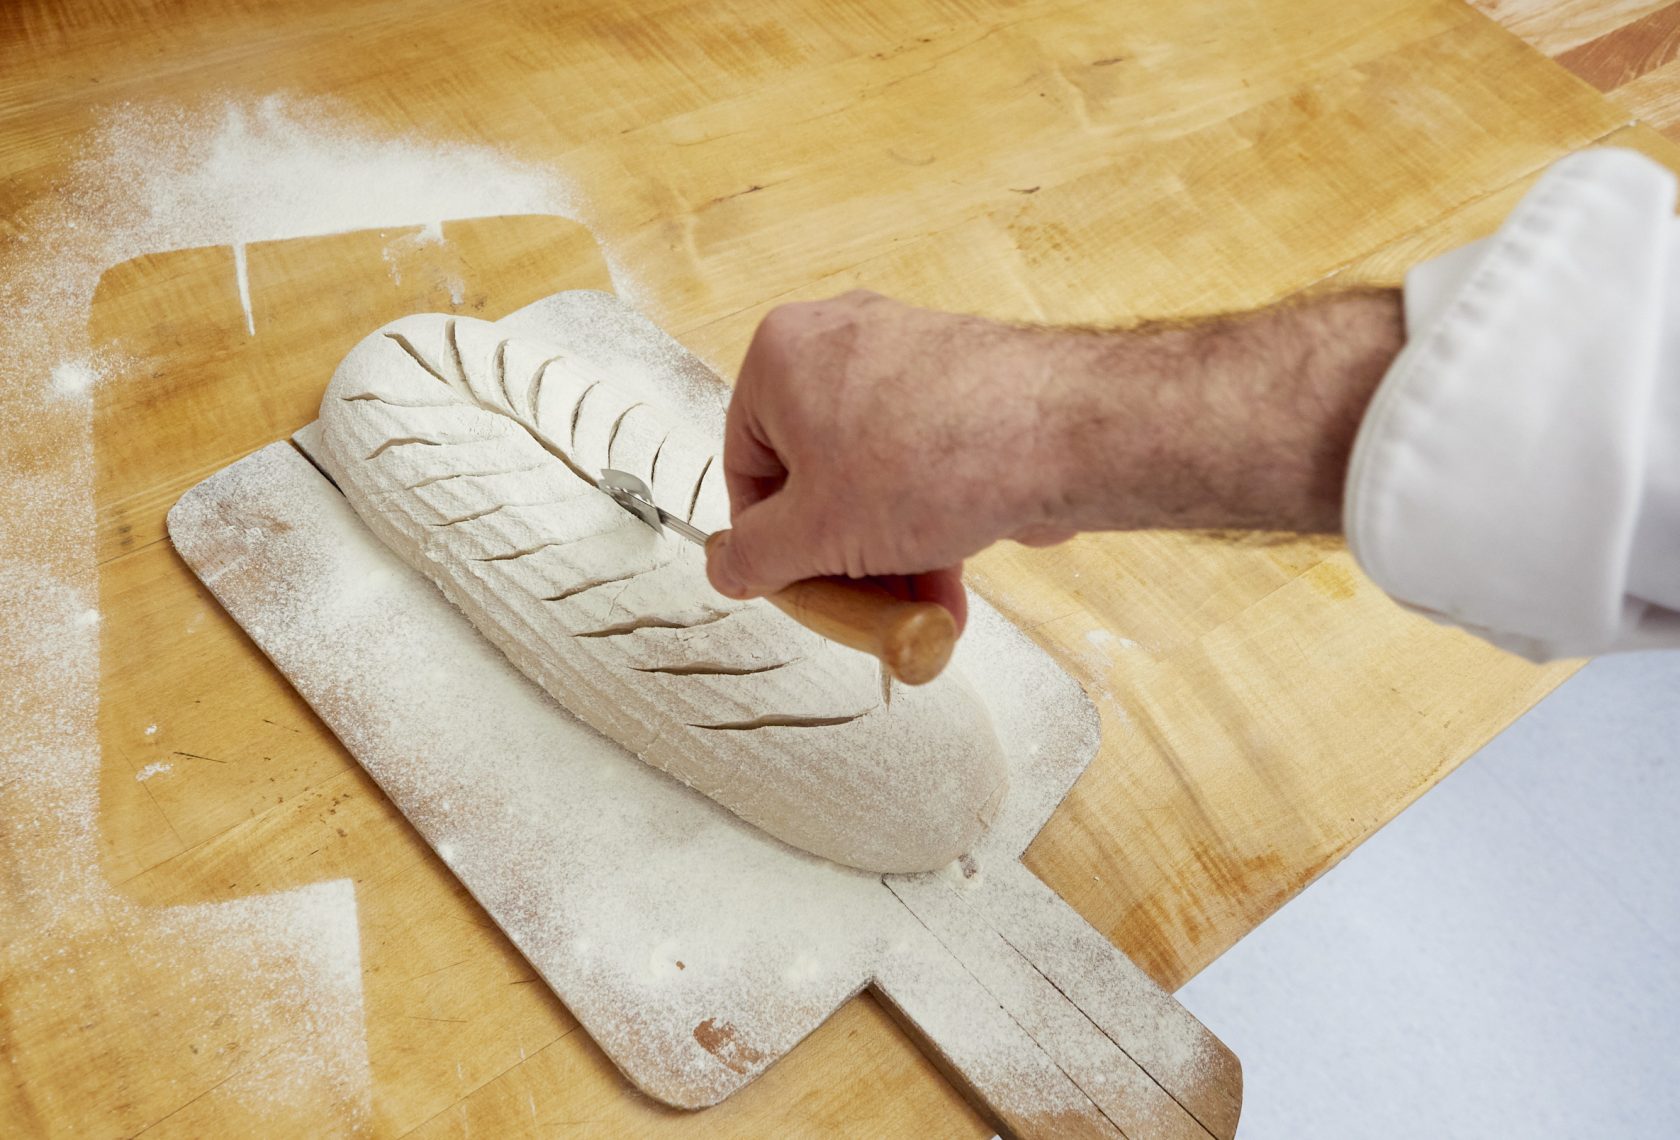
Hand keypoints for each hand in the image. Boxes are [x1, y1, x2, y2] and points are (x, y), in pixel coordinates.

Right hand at [705, 287, 1405, 628]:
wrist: (1062, 435)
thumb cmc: (933, 460)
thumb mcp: (816, 534)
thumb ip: (755, 557)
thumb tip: (728, 567)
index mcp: (781, 355)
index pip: (746, 464)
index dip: (770, 541)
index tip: (799, 585)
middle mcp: (841, 340)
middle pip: (817, 474)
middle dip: (845, 555)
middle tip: (866, 605)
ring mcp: (909, 357)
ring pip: (876, 475)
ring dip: (892, 552)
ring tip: (922, 610)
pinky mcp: (966, 382)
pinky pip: (926, 461)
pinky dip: (933, 521)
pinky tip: (955, 580)